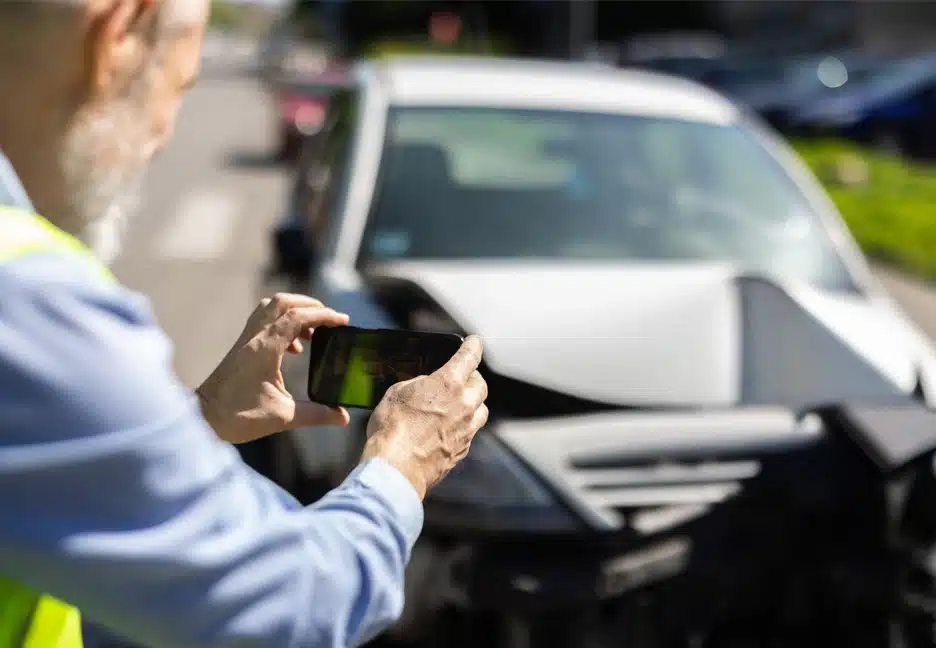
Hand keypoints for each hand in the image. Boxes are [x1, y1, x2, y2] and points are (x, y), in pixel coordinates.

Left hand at [197, 293, 350, 443]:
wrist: (204, 418)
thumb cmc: (238, 417)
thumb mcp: (283, 416)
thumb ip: (316, 414)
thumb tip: (343, 417)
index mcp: (265, 348)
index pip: (298, 317)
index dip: (324, 315)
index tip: (343, 321)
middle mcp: (255, 337)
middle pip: (284, 301)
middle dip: (311, 305)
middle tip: (329, 319)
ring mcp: (246, 339)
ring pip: (272, 306)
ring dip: (295, 310)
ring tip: (313, 331)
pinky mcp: (242, 346)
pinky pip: (264, 320)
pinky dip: (283, 323)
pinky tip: (293, 347)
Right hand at [360, 335, 488, 499]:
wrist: (396, 467)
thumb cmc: (392, 428)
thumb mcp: (397, 392)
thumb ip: (418, 384)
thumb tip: (426, 386)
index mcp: (448, 383)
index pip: (469, 356)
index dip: (473, 345)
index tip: (475, 342)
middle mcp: (464, 404)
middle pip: (480, 384)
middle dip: (472, 378)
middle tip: (461, 378)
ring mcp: (466, 429)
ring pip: (481, 409)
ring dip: (473, 403)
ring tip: (458, 405)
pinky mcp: (462, 449)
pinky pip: (471, 432)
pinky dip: (464, 426)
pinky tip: (449, 428)